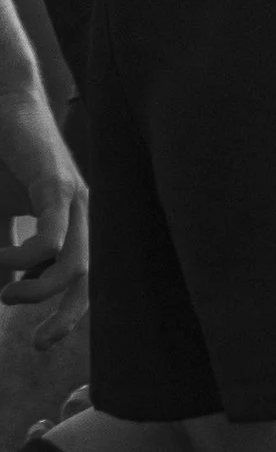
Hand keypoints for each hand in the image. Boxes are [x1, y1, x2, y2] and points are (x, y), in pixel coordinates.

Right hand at [0, 87, 86, 348]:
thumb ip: (7, 252)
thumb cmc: (5, 162)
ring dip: (39, 290)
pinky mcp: (55, 183)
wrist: (5, 108)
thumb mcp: (3, 216)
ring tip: (6, 295)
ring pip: (76, 261)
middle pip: (91, 275)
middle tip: (39, 343)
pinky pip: (53, 232)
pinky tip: (2, 261)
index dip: (72, 313)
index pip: (87, 275)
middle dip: (69, 314)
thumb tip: (7, 286)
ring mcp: (73, 198)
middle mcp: (84, 212)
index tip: (42, 342)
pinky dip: (28, 256)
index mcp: (75, 222)